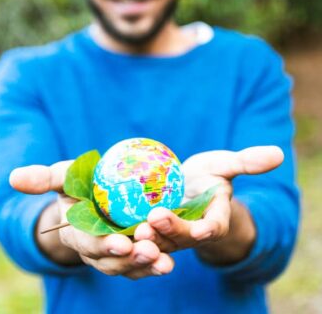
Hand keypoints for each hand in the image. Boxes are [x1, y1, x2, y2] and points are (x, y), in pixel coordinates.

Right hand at [10, 161, 173, 278]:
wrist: (98, 195)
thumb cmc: (80, 184)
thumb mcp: (64, 176)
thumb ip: (44, 179)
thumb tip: (13, 177)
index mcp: (77, 234)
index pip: (87, 243)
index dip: (101, 245)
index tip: (119, 242)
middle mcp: (96, 250)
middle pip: (111, 260)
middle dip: (129, 259)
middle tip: (148, 251)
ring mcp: (117, 254)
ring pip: (130, 266)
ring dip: (147, 265)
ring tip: (164, 263)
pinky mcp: (135, 251)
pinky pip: (145, 261)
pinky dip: (157, 263)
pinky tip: (171, 261)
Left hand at [133, 146, 283, 263]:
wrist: (186, 187)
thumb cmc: (208, 175)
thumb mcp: (225, 165)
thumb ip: (247, 162)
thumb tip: (278, 153)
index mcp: (214, 218)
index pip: (216, 226)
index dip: (212, 228)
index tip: (206, 228)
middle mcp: (193, 231)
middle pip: (184, 236)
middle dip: (172, 231)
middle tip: (155, 219)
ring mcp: (171, 235)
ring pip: (160, 241)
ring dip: (149, 239)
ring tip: (136, 230)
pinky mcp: (152, 232)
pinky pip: (142, 236)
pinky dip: (131, 235)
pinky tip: (116, 228)